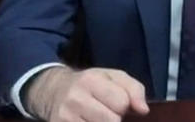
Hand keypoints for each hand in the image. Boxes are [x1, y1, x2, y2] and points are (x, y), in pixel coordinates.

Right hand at [24, 66, 149, 121]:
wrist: (52, 92)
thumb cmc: (89, 85)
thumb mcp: (111, 77)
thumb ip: (133, 89)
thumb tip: (143, 109)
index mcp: (89, 80)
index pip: (121, 102)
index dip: (123, 105)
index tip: (114, 104)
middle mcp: (75, 98)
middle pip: (112, 121)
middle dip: (114, 119)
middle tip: (106, 114)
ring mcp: (66, 117)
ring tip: (97, 119)